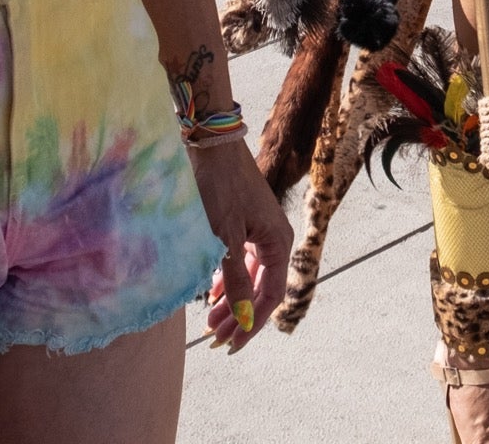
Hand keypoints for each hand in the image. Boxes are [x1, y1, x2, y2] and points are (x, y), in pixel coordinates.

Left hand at [191, 138, 292, 352]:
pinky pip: (242, 260)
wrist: (212, 143)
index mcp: (279, 241)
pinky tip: (212, 292)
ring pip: (251, 275)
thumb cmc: (220, 187)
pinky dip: (229, 279)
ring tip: (209, 321)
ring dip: (232, 299)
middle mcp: (275, 237)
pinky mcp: (245, 221)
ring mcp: (260, 228)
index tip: (231, 345)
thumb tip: (244, 317)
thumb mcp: (225, 237)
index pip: (270, 295)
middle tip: (214, 338)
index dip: (252, 324)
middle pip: (262, 288)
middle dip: (239, 315)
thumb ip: (235, 280)